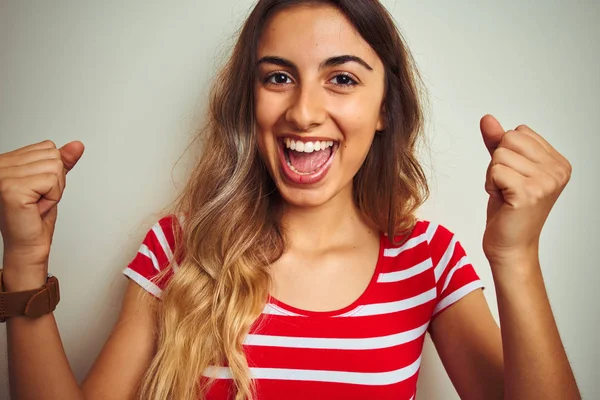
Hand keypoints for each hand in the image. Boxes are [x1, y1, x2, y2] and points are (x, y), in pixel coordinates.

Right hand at [0, 140, 83, 287]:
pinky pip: (51, 181)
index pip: (47, 147)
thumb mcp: (52, 183)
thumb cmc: (35, 217)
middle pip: (53, 156)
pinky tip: (36, 207)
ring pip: (54, 168)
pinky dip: (52, 197)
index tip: (39, 189)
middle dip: (55, 180)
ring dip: (54, 190)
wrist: (29, 244)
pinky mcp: (11, 189)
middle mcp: (1, 165)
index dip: (53, 171)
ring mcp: (3, 176)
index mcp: (7, 160)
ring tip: (37, 202)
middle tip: (39, 198)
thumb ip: (63, 162)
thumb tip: (77, 145)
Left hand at [480, 115, 570, 265]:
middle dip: (498, 162)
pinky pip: (495, 170)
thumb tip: (487, 118)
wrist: (510, 246)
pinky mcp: (528, 193)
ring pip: (499, 155)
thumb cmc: (508, 209)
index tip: (514, 178)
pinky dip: (490, 184)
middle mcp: (557, 170)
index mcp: (558, 162)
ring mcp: (546, 182)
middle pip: (509, 139)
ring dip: (493, 176)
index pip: (519, 132)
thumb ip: (497, 141)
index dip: (506, 153)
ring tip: (505, 195)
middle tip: (507, 187)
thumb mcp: (503, 168)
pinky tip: (502, 200)